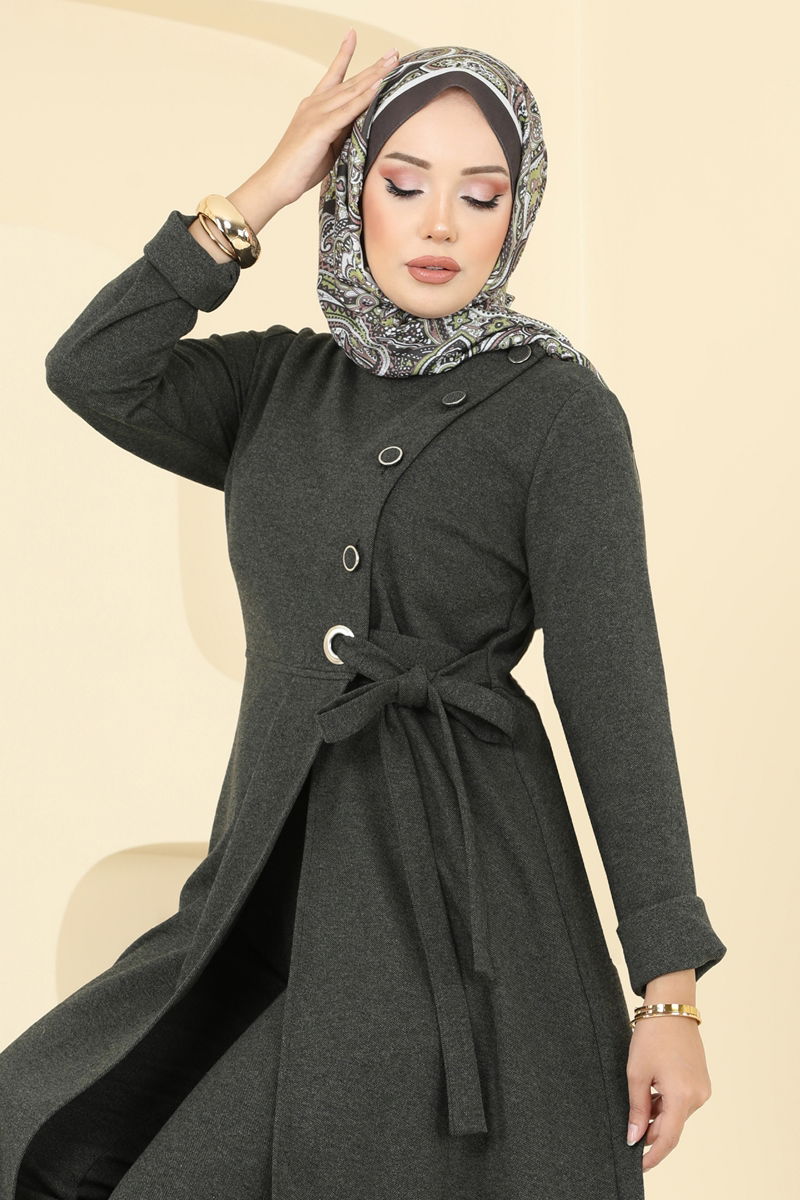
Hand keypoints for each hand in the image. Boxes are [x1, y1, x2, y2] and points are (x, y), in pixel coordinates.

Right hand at [262, 29, 398, 208]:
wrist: (277, 181)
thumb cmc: (301, 167)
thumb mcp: (327, 144)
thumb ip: (343, 130)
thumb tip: (362, 123)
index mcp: (314, 106)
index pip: (333, 75)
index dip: (343, 54)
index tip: (352, 36)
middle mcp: (314, 104)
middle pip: (350, 81)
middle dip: (373, 67)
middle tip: (394, 53)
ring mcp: (316, 114)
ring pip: (351, 91)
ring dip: (374, 77)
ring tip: (393, 63)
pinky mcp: (318, 128)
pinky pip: (346, 111)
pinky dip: (363, 99)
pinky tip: (377, 87)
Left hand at [626, 1014, 712, 1172]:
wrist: (671, 1007)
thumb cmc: (652, 1036)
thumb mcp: (637, 1073)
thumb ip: (637, 1109)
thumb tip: (634, 1138)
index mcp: (682, 1096)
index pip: (668, 1139)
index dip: (653, 1155)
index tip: (639, 1165)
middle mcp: (698, 1096)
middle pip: (673, 1127)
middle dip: (652, 1133)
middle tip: (631, 1130)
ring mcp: (702, 1088)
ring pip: (677, 1115)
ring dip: (659, 1116)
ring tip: (640, 1098)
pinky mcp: (702, 1081)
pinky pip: (683, 1102)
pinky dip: (667, 1104)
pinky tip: (653, 1091)